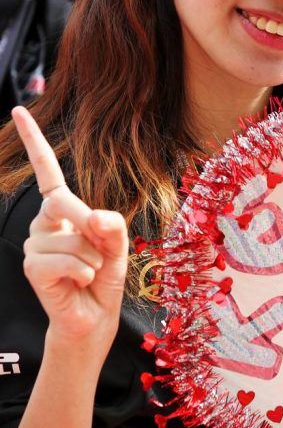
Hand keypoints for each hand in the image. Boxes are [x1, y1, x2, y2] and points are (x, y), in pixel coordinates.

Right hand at [11, 106, 127, 349]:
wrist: (94, 317)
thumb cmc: (105, 278)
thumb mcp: (118, 246)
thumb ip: (111, 226)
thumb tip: (92, 216)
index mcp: (64, 209)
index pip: (46, 171)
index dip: (34, 141)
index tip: (18, 110)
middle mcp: (44, 222)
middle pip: (62, 200)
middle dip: (86, 222)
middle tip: (100, 252)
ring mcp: (36, 243)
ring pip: (71, 237)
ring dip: (92, 258)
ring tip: (89, 273)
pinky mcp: (33, 267)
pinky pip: (63, 259)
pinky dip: (82, 272)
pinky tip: (79, 282)